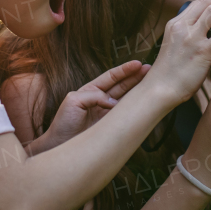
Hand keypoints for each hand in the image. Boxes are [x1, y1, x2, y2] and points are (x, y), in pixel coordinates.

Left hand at [32, 61, 149, 154]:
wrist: (60, 146)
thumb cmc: (63, 123)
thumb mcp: (73, 101)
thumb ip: (93, 95)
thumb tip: (113, 102)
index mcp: (90, 90)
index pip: (111, 77)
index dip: (125, 70)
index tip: (138, 63)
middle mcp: (101, 100)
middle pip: (122, 85)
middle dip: (136, 77)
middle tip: (150, 70)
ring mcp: (107, 113)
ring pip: (126, 99)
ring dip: (138, 90)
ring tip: (151, 83)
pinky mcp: (111, 126)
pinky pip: (125, 115)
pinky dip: (135, 109)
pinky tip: (143, 103)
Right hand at [147, 0, 210, 103]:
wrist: (160, 89)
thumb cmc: (169, 73)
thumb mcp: (174, 46)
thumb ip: (186, 36)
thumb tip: (204, 33)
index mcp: (175, 24)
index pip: (198, 2)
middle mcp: (182, 27)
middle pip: (207, 1)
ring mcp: (192, 38)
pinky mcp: (202, 51)